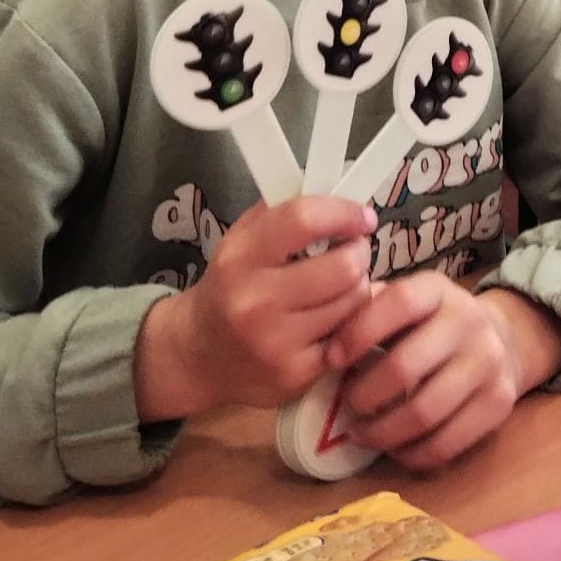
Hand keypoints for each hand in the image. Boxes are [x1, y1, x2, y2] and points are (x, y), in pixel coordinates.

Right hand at [133, 196, 376, 420]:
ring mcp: (276, 343)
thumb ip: (284, 212)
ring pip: (353, 301)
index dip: (343, 212)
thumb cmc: (229, 285)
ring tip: (341, 285)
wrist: (197, 355)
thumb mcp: (242, 239)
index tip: (363, 216)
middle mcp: (256, 302)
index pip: (303, 220)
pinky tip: (332, 317)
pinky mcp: (295, 374)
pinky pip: (348, 336)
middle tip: (352, 251)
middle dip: (358, 253)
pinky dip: (349, 323)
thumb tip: (339, 186)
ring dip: (358, 287)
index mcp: (240, 258)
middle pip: (343, 266)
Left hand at [327, 279, 560, 469]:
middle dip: (365, 394)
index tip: (331, 360)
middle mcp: (469, 321)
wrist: (503, 339)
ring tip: (360, 433)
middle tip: (346, 405)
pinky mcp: (499, 404)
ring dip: (382, 432)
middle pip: (406, 367)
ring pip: (425, 413)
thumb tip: (321, 337)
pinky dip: (411, 453)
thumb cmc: (432, 323)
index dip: (359, 333)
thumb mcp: (407, 300)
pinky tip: (393, 447)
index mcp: (438, 290)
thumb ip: (369, 309)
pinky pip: (447, 443)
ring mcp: (489, 363)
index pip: (399, 302)